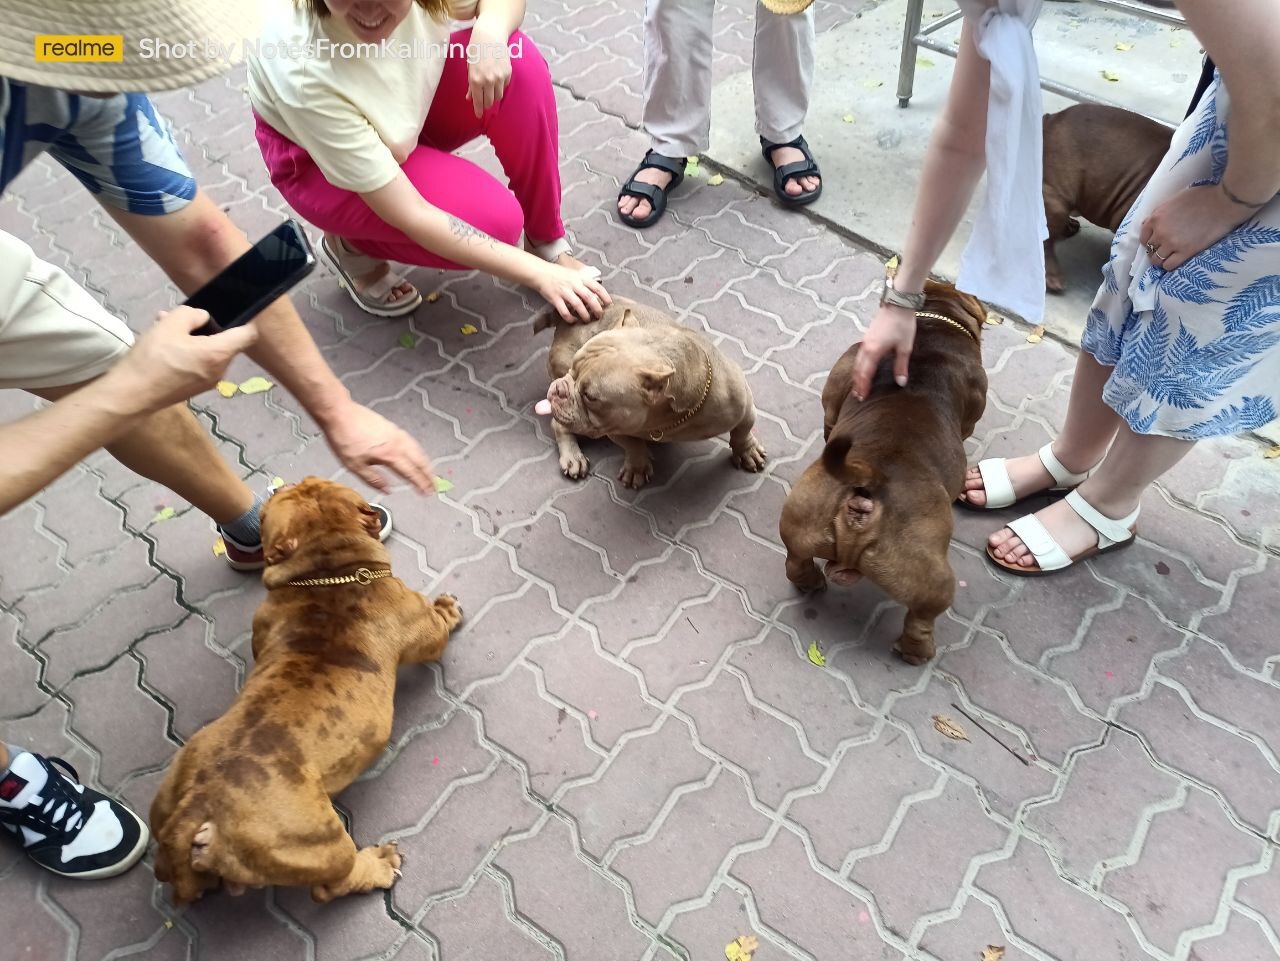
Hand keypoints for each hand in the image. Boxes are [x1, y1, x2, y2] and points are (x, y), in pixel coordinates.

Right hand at [108, 306, 257, 411]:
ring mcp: (209, 382)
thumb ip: (192, 314)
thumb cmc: (152, 358)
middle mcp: (220, 370)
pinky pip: (199, 363)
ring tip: (164, 327)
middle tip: (179, 318)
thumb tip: (203, 317)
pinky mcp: (195, 388)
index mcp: (219, 354)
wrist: (131, 395)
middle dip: (205, 327)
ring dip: (192, 338)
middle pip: (225, 342)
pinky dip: (188, 352)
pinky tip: (163, 345)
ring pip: (209, 352)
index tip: (232, 310)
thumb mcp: (170, 324)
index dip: (245, 319)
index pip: (249, 334)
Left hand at [316, 401, 435, 493]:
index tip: (427, 492)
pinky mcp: (391, 427)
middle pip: (419, 460)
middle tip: (435, 485)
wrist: (339, 413)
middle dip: (429, 474)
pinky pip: (411, 441)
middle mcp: (396, 443)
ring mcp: (395, 433)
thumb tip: (386, 489)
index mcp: (389, 454)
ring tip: (429, 472)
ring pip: (417, 449)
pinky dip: (418, 451)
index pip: (410, 473)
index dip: (420, 484)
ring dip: (425, 462)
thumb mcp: (354, 465)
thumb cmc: (343, 437)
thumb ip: (373, 479)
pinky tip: (415, 453)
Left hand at [466, 24, 512, 118]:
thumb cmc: (476, 50)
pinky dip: (500, 86)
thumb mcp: (470, 67)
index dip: (478, 110)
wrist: (490, 36)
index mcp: (476, 80)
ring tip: (490, 91)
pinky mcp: (508, 73)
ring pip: (498, 96)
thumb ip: (471, 84)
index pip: (478, 101)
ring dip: (494, 96)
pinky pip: (504, 86)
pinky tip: (496, 78)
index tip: (478, 115)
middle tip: (484, 103)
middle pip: (489, 101)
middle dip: (486, 104)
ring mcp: (499, 77)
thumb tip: (470, 98)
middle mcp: (488, 80)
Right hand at [534, 262, 608, 322]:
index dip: (605, 296)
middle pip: (589, 297)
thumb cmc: (559, 274)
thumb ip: (584, 283)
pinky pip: (564, 311)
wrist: (541, 272)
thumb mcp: (574, 274)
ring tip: (587, 320)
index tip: (609, 304)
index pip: (596, 287)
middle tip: (599, 316)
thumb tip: (596, 294)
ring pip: (578, 305)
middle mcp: (573, 284)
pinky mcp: (555, 298)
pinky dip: (569, 318)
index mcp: (580, 278)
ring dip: (584, 315)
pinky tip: (573, 320)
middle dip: (596, 308)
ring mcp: (564, 291)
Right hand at [851, 303, 916, 399]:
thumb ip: (901, 366)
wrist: (897, 304)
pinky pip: (859, 356)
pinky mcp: (867, 338)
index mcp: (874, 351)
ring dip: (857, 375)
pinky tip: (862, 370)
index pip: (865, 374)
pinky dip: (858, 366)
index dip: (863, 387)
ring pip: (857, 363)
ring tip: (858, 386)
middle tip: (858, 396)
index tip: (862, 397)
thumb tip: (901, 383)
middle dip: (857, 384)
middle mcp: (866, 348)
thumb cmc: (902, 324)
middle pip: (858, 370)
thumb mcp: (905, 347)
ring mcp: (865, 342)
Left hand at [1139, 183, 1251, 270]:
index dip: (1150, 240)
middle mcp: (1160, 231)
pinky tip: (1177, 260)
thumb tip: (1151, 222)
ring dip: (1161, 260)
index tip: (1157, 242)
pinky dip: (1170, 265)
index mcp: (1157, 216)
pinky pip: (1169, 266)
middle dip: (1155, 250)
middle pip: (1149, 249)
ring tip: (1170, 257)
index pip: (1143, 236)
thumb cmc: (1204, 197)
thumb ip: (1162, 212)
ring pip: (1156, 260)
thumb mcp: (1175, 199)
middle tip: (1165, 250)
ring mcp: (1172, 243)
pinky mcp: (1186, 251)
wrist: (1224, 202)